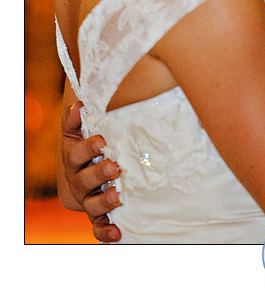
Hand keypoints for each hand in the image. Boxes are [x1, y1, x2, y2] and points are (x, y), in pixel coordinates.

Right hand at [61, 101, 121, 242]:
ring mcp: (87, 200)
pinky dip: (106, 232)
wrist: (85, 170)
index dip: (87, 148)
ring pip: (91, 205)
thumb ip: (77, 118)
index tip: (103, 139)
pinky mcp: (98, 216)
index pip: (75, 154)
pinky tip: (118, 232)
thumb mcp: (81, 130)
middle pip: (83, 180)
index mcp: (73, 159)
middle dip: (99, 173)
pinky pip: (98, 227)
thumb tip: (79, 105)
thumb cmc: (89, 144)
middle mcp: (78, 182)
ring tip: (119, 195)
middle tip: (116, 166)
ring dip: (104, 201)